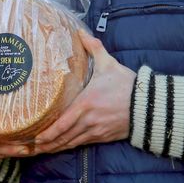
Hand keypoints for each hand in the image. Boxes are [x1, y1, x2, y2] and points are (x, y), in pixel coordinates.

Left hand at [33, 32, 134, 153]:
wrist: (151, 105)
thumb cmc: (127, 84)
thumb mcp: (108, 64)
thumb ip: (93, 48)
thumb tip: (81, 32)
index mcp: (86, 103)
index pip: (62, 123)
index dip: (48, 133)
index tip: (36, 138)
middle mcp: (89, 120)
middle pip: (64, 137)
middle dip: (48, 144)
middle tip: (33, 149)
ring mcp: (97, 131)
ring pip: (73, 143)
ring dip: (57, 148)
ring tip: (43, 151)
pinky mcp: (105, 137)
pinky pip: (83, 144)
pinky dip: (71, 146)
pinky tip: (63, 147)